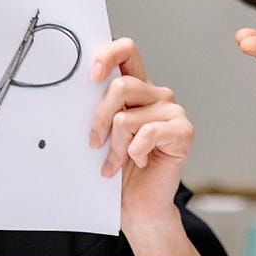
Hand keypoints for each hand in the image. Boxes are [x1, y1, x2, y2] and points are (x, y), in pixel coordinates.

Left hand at [89, 38, 195, 255]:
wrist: (137, 204)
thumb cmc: (117, 167)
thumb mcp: (101, 131)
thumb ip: (96, 106)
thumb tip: (71, 90)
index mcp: (136, 87)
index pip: (126, 50)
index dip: (107, 54)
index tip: (90, 75)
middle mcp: (156, 94)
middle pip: (121, 87)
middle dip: (99, 118)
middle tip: (93, 142)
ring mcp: (172, 111)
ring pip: (127, 117)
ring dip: (115, 146)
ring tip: (115, 162)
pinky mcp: (183, 132)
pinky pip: (147, 134)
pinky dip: (135, 153)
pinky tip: (139, 162)